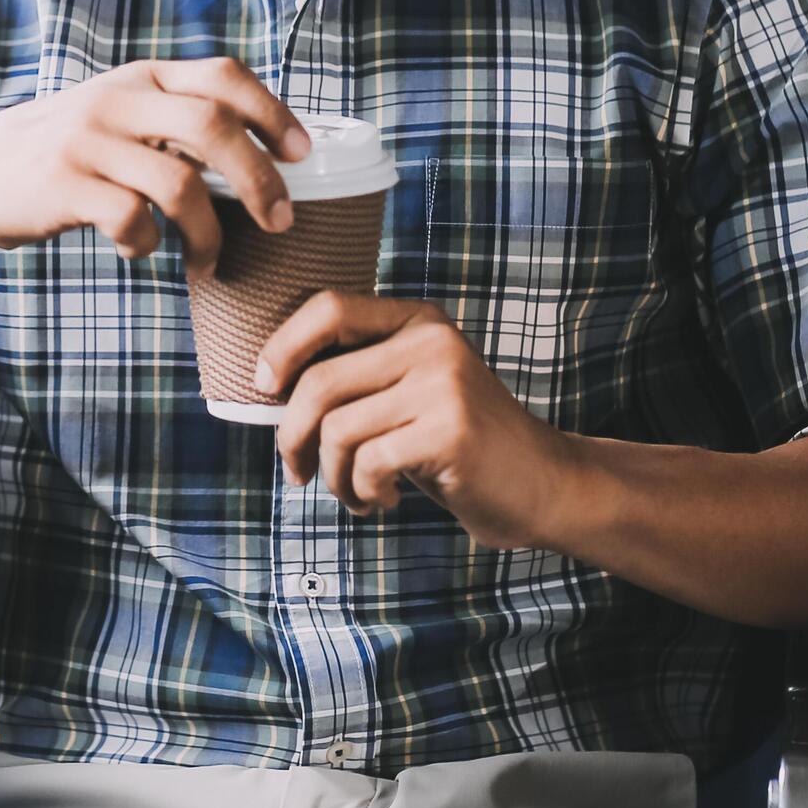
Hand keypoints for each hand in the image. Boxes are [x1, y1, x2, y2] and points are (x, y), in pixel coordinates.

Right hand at [0, 58, 309, 276]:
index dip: (273, 111)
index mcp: (141, 78)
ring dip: (209, 232)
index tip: (302, 153)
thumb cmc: (64, 152)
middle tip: (280, 220)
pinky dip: (147, 244)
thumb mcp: (116, 115)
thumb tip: (257, 153)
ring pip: (179, 183)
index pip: (223, 75)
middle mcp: (118, 100)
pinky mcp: (63, 184)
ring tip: (210, 260)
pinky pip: (131, 219)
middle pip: (213, 127)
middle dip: (260, 179)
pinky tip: (141, 249)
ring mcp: (88, 140)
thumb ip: (172, 119)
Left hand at [259, 292, 579, 547]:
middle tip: (299, 471)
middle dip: (293, 436)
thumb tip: (267, 388)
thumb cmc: (457, 447)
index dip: (282, 346)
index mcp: (418, 320)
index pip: (328, 306)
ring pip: (337, 430)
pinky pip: (368, 463)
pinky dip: (362, 492)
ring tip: (356, 493)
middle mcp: (431, 341)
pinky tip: (383, 500)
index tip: (264, 388)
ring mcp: (444, 384)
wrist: (543, 486)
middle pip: (320, 381)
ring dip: (333, 476)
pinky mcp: (450, 431)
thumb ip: (357, 378)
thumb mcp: (409, 394)